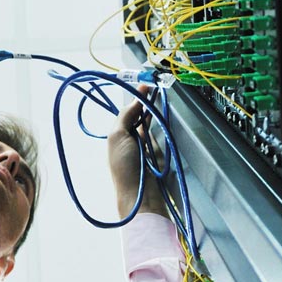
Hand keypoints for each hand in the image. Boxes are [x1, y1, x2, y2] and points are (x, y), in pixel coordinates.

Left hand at [108, 87, 168, 217]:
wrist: (142, 196)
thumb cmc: (125, 168)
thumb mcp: (117, 137)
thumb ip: (125, 117)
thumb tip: (135, 101)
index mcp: (118, 137)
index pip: (127, 113)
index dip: (135, 99)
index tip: (145, 86)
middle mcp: (131, 140)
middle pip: (139, 116)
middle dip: (145, 102)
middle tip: (154, 86)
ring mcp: (147, 147)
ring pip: (151, 123)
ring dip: (153, 110)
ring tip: (159, 94)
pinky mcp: (161, 153)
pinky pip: (161, 134)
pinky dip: (163, 123)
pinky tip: (164, 113)